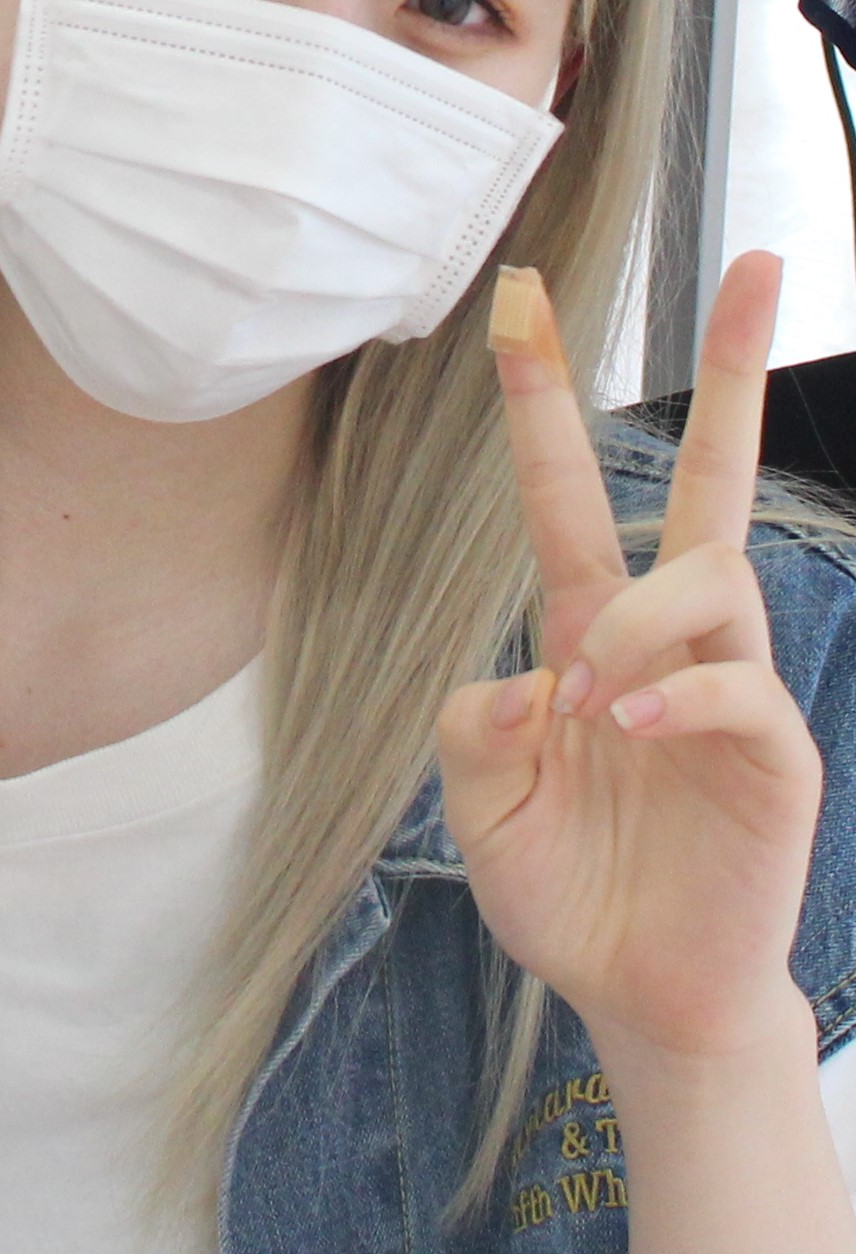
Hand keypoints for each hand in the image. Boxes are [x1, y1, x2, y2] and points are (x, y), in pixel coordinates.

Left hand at [443, 252, 822, 1073]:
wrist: (641, 993)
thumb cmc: (565, 885)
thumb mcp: (480, 799)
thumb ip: (479, 726)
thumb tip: (537, 676)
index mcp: (587, 626)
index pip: (566, 485)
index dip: (543, 394)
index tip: (524, 293)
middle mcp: (665, 635)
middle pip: (714, 479)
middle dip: (734, 368)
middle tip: (756, 261)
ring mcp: (731, 685)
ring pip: (707, 577)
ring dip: (640, 618)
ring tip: (594, 695)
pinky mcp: (775, 752)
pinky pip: (736, 683)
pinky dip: (679, 691)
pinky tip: (633, 723)